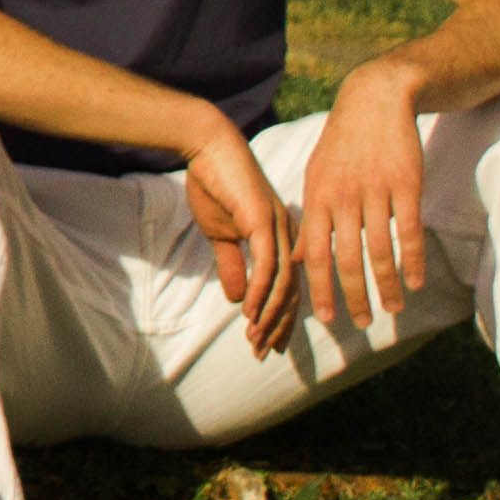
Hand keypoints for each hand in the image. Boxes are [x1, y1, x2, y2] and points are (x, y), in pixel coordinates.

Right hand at [182, 112, 299, 355]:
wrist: (208, 147)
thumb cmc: (215, 184)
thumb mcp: (221, 234)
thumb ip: (232, 264)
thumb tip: (235, 298)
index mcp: (282, 238)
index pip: (288, 286)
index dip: (279, 317)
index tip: (270, 344)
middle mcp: (288, 236)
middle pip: (292, 291)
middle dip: (278, 325)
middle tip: (265, 353)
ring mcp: (279, 228)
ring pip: (282, 284)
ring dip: (268, 316)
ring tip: (255, 340)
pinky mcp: (263, 222)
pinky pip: (266, 266)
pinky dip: (260, 293)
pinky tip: (249, 313)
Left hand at [295, 66, 430, 340]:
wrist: (375, 100)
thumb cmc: (343, 146)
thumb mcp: (316, 177)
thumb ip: (310, 220)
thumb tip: (299, 259)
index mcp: (317, 198)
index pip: (314, 254)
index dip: (319, 288)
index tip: (325, 318)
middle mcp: (343, 197)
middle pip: (346, 258)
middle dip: (353, 296)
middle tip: (362, 324)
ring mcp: (375, 191)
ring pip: (380, 250)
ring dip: (387, 285)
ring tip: (393, 309)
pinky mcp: (406, 184)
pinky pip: (408, 230)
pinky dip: (411, 260)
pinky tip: (415, 282)